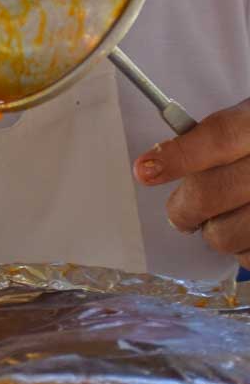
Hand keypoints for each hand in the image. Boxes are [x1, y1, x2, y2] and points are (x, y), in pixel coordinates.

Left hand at [134, 98, 249, 264]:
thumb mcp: (246, 125)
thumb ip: (208, 139)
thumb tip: (153, 164)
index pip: (219, 137)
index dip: (177, 156)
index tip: (143, 171)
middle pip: (209, 193)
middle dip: (181, 209)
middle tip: (180, 212)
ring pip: (223, 235)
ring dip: (212, 231)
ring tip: (223, 218)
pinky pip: (246, 258)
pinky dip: (239, 249)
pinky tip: (246, 229)